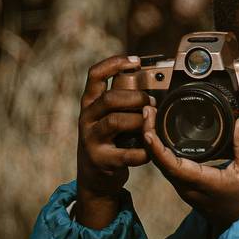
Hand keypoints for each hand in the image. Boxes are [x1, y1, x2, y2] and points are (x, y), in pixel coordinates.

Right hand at [75, 55, 152, 228]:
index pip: (95, 75)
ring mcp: (91, 140)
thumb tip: (151, 83)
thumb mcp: (106, 118)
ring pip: (116, 121)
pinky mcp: (101, 160)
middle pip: (110, 98)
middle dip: (136, 98)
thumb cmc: (108, 141)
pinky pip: (127, 153)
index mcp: (90, 104)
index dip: (114, 63)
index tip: (135, 61)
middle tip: (151, 103)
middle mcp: (87, 119)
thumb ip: (122, 102)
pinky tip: (150, 152)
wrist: (94, 178)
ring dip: (139, 121)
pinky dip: (143, 152)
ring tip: (150, 124)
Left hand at [142, 105, 238, 229]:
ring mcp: (183, 188)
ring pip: (160, 164)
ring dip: (153, 142)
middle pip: (158, 161)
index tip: (148, 127)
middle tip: (148, 111)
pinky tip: (160, 135)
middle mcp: (185, 186)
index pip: (170, 164)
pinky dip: (160, 150)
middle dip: (149, 134)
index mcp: (199, 182)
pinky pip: (167, 167)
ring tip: (151, 118)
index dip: (156, 146)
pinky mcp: (185, 186)